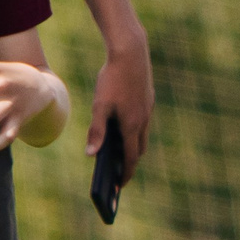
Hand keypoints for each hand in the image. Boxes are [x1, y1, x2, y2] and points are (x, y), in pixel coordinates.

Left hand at [83, 34, 153, 181]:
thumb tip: (91, 154)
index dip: (125, 174)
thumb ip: (96, 131)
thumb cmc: (112, 79)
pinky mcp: (148, 98)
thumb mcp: (100, 106)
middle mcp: (144, 120)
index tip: (119, 187)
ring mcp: (148, 109)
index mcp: (132, 126)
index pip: (130, 158)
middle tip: (118, 173)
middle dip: (130, 162)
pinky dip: (134, 130)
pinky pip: (143, 121)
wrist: (131, 52)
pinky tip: (123, 126)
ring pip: (142, 134)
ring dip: (133, 145)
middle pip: (139, 149)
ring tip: (119, 152)